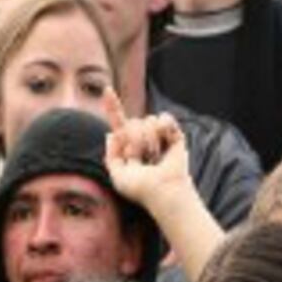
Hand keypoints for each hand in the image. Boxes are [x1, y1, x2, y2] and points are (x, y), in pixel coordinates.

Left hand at [103, 89, 191, 210]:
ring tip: (155, 157)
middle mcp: (143, 137)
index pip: (118, 122)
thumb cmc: (140, 189)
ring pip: (147, 120)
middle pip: (132, 122)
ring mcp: (159, 135)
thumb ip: (111, 155)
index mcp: (128, 145)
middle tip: (142, 160)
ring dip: (149, 140)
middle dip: (134, 140)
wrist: (162, 191)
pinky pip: (164, 118)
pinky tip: (165, 142)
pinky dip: (164, 128)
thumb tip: (112, 133)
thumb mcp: (117, 175)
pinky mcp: (174, 134)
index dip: (112, 106)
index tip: (106, 90)